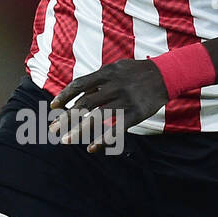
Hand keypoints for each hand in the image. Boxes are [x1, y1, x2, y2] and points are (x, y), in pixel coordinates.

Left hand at [48, 58, 167, 152]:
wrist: (165, 75)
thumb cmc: (136, 72)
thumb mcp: (116, 68)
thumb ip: (98, 79)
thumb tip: (79, 93)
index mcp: (106, 74)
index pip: (79, 85)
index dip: (65, 96)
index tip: (53, 106)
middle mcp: (113, 87)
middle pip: (84, 104)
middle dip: (66, 118)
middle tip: (52, 129)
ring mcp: (125, 101)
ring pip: (97, 118)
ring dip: (79, 131)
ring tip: (65, 141)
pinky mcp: (136, 114)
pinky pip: (117, 129)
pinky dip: (104, 140)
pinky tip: (92, 148)